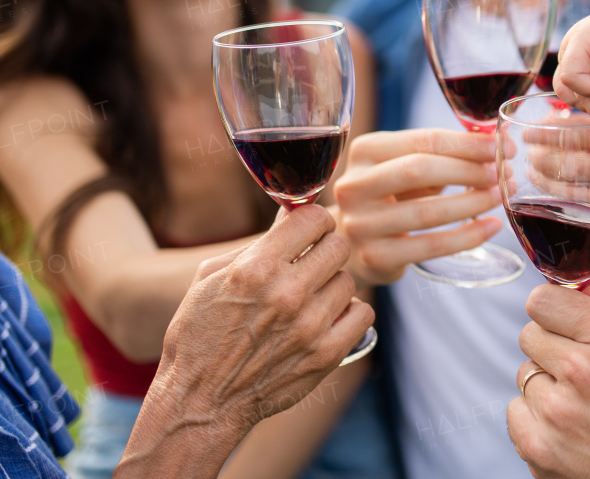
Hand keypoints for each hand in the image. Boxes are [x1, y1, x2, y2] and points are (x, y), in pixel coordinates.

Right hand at [117, 205, 373, 474]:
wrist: (201, 401)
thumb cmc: (200, 335)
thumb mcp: (211, 278)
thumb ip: (256, 245)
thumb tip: (291, 214)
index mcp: (256, 268)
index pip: (313, 218)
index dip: (313, 222)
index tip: (309, 232)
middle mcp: (287, 293)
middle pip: (338, 246)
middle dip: (325, 250)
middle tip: (312, 264)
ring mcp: (310, 325)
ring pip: (349, 280)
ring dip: (333, 286)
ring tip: (310, 300)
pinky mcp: (327, 354)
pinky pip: (363, 314)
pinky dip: (349, 314)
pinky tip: (327, 319)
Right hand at [333, 129, 505, 285]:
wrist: (357, 243)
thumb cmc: (394, 195)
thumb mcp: (407, 165)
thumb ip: (444, 153)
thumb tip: (498, 145)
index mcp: (365, 151)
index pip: (424, 140)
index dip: (468, 144)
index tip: (501, 147)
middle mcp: (354, 185)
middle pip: (420, 170)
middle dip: (470, 171)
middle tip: (503, 173)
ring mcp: (360, 224)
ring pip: (427, 211)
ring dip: (473, 202)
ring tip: (500, 196)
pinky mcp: (375, 257)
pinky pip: (431, 246)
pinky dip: (468, 236)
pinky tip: (491, 226)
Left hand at [508, 269, 589, 478]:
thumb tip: (586, 279)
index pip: (543, 299)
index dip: (556, 308)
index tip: (566, 320)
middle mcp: (580, 371)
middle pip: (530, 333)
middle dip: (552, 344)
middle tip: (582, 365)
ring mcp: (555, 412)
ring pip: (523, 372)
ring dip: (546, 382)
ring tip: (582, 402)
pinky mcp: (538, 447)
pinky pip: (515, 410)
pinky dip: (535, 416)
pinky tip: (568, 424)